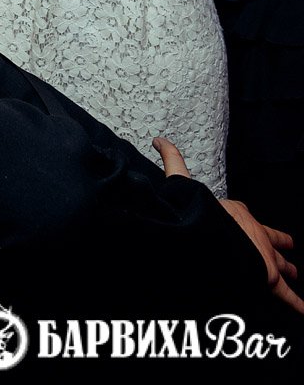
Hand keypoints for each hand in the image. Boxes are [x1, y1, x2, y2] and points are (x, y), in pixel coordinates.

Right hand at [154, 136, 303, 314]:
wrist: (217, 242)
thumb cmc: (202, 216)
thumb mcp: (184, 184)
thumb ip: (174, 161)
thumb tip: (159, 139)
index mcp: (238, 213)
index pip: (245, 214)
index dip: (248, 218)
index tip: (250, 220)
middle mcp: (256, 234)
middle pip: (270, 239)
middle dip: (279, 244)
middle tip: (287, 247)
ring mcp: (266, 258)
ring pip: (282, 265)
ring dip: (288, 269)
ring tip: (295, 273)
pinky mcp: (271, 279)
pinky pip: (288, 296)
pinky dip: (297, 303)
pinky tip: (303, 309)